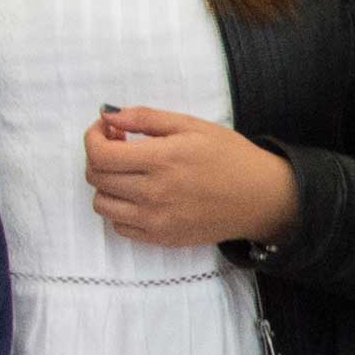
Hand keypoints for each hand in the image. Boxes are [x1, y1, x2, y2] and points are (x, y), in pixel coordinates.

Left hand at [85, 105, 296, 249]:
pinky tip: (139, 196)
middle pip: (97, 178)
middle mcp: (154, 193)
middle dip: (99, 156)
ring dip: (107, 185)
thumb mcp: (191, 125)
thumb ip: (145, 118)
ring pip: (102, 205)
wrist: (261, 199)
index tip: (107, 129)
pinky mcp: (161, 239)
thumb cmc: (230, 157)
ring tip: (128, 173)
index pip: (100, 154)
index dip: (93, 137)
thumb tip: (108, 115)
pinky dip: (120, 210)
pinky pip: (120, 228)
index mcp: (162, 160)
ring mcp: (156, 220)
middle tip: (121, 146)